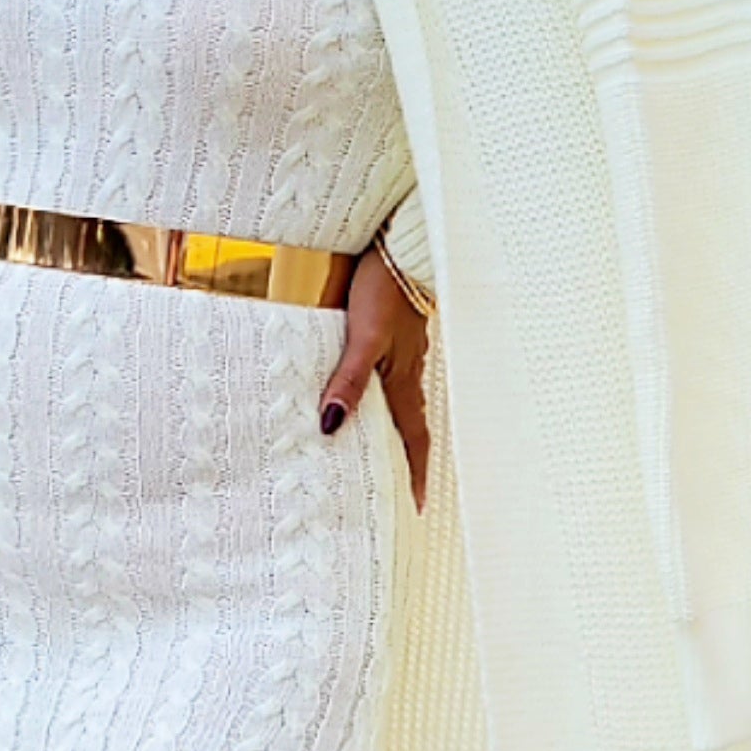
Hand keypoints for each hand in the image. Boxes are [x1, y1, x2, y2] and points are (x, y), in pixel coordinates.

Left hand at [319, 248, 431, 510]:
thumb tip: (333, 426)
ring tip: (380, 454)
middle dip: (406, 462)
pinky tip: (369, 395)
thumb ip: (349, 379)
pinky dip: (382, 396)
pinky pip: (391, 375)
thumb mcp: (363, 336)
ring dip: (393, 430)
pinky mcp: (396, 332)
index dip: (415, 474)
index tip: (417, 507)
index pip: (413, 439)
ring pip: (400, 402)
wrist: (401, 244)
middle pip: (409, 426)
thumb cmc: (384, 287)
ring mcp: (404, 352)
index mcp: (404, 380)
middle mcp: (407, 372)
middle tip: (398, 493)